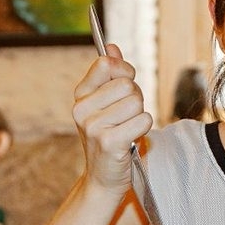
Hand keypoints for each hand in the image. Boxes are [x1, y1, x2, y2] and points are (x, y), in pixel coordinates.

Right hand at [72, 44, 151, 197]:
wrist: (103, 178)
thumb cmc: (108, 138)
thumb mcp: (104, 105)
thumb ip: (109, 75)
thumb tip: (111, 47)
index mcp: (80, 96)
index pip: (106, 64)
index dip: (124, 71)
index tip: (126, 83)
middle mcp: (82, 110)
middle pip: (127, 84)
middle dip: (136, 98)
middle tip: (127, 117)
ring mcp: (94, 127)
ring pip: (137, 103)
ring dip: (139, 115)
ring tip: (128, 128)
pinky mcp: (109, 142)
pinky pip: (143, 120)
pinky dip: (143, 129)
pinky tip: (132, 139)